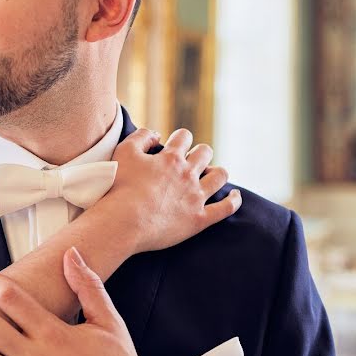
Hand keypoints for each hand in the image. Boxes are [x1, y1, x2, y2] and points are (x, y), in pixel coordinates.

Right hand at [95, 127, 241, 254]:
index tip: (174, 145)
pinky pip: (226, 208)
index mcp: (170, 158)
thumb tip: (156, 134)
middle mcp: (187, 174)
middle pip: (204, 153)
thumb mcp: (124, 152)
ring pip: (219, 176)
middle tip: (192, 160)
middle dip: (200, 152)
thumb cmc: (120, 187)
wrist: (124, 221)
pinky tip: (235, 196)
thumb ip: (140, 137)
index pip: (184, 137)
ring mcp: (195, 197)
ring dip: (217, 172)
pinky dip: (234, 200)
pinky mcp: (199, 219)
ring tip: (212, 174)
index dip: (180, 138)